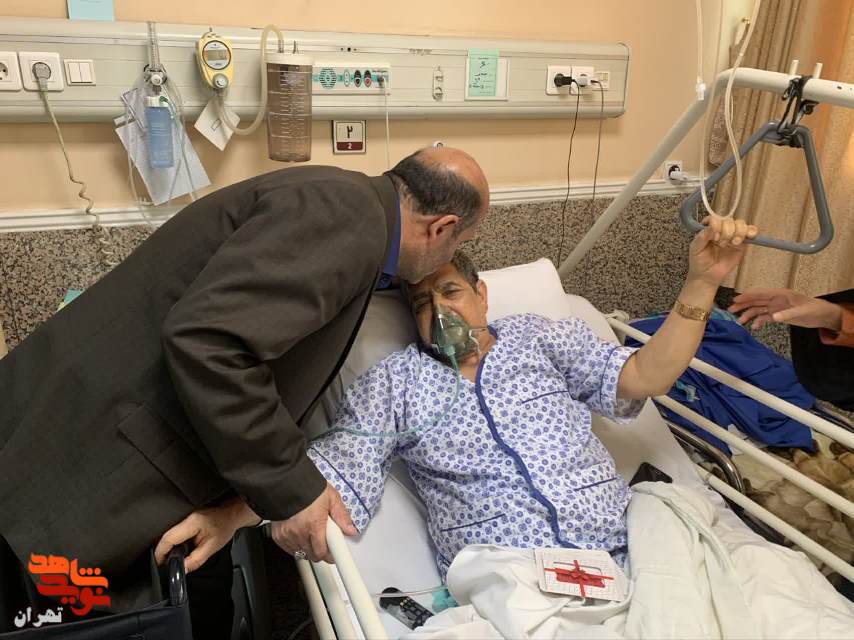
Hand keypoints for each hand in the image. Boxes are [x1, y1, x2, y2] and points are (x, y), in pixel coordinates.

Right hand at [154, 497, 259, 571]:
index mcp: (192, 523)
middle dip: (162, 551)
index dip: (160, 553)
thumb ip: (195, 560)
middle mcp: (185, 517)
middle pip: (165, 536)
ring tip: (171, 557)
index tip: (158, 564)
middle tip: (164, 564)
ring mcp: (184, 516)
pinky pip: (174, 531)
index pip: (168, 538)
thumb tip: (182, 569)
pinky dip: (173, 541)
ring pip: (168, 534)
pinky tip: (177, 549)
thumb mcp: (212, 548)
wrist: (231, 514)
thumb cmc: (225, 527)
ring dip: (167, 547)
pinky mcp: (185, 518)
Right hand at [270, 483, 356, 562]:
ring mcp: (287, 535)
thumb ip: (341, 515)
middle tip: (324, 540)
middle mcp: (299, 533)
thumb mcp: (330, 497)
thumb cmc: (307, 487)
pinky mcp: (277, 535)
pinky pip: (289, 548)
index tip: (334, 554)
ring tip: (311, 533)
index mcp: (314, 525)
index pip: (322, 553)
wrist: (285, 481)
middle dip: (320, 551)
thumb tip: (350, 529)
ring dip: (307, 548)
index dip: (330, 555)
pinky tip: (299, 533)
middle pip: (312, 555)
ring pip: (300, 553)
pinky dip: (295, 544)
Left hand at [686, 215, 757, 286]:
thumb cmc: (699, 261)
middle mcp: (721, 230)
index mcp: (708, 229)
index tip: (714, 236)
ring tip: (732, 244)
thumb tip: (712, 224)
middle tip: (720, 244)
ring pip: (740, 224)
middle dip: (726, 232)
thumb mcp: (696, 248)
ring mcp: (732, 236)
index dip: (716, 225)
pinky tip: (749, 236)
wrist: (707, 276)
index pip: (715, 218)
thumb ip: (703, 235)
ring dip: (737, 233)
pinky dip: (751, 231)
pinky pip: (750, 232)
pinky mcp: (742, 243)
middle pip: (729, 221)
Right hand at [728, 287, 842, 330]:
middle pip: (756, 300)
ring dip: (748, 314)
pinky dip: (758, 322)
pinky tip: (754, 327)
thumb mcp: (802, 312)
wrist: (822, 316)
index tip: (736, 299)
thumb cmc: (814, 309)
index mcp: (780, 294)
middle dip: (743, 304)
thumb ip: (787, 314)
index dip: (748, 295)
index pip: (760, 293)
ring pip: (758, 309)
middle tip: (731, 309)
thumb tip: (773, 317)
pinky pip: (764, 317)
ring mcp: (776, 307)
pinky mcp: (778, 314)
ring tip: (739, 321)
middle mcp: (776, 300)